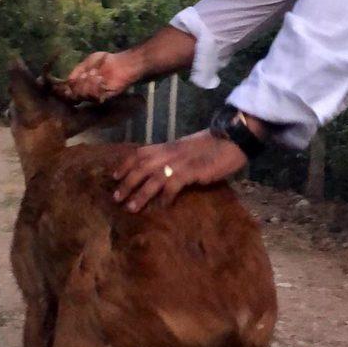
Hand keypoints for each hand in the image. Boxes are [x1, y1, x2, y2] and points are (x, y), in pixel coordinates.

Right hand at [62, 50, 141, 101]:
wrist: (122, 63)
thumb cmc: (105, 61)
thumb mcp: (87, 62)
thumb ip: (76, 71)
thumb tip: (68, 81)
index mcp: (82, 85)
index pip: (70, 92)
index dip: (67, 88)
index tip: (69, 82)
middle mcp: (87, 93)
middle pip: (74, 95)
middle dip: (79, 83)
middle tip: (87, 74)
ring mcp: (95, 96)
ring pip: (83, 95)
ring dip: (88, 83)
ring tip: (96, 74)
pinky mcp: (104, 98)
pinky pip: (94, 96)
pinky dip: (95, 86)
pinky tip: (101, 78)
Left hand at [112, 130, 248, 211]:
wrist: (233, 138)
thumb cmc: (212, 146)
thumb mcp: (186, 150)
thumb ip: (171, 158)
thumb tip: (159, 173)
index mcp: (167, 147)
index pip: (139, 153)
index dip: (124, 165)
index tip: (114, 177)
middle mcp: (169, 153)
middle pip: (140, 167)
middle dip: (126, 183)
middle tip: (116, 198)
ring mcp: (180, 161)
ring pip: (152, 178)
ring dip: (140, 194)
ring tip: (131, 207)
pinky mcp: (192, 170)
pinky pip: (173, 185)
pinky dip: (166, 197)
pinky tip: (163, 206)